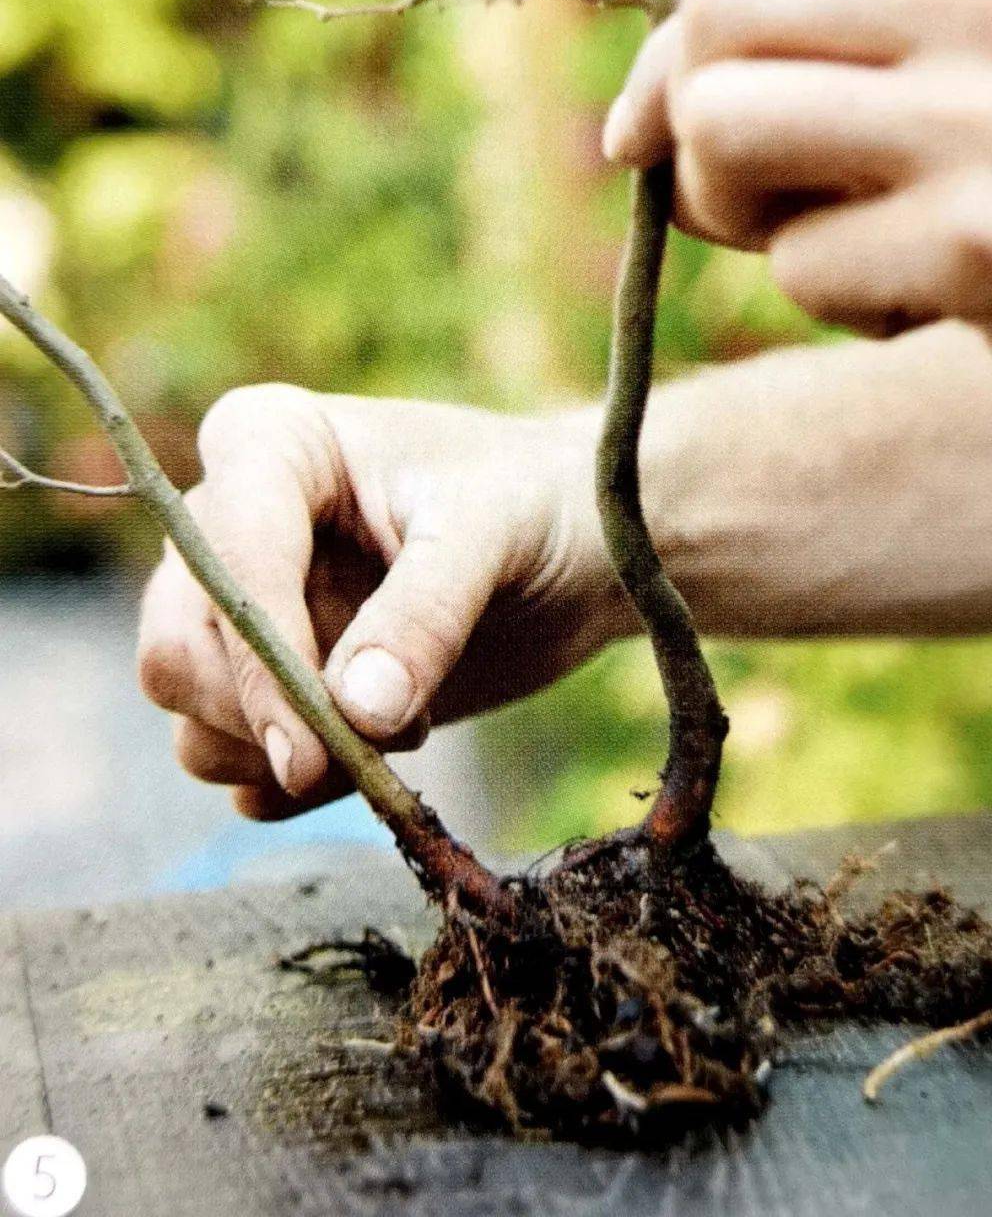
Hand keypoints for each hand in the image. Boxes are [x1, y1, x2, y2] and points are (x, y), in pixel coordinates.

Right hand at [137, 385, 617, 817]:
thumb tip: (357, 712)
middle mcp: (228, 527)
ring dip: (293, 756)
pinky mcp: (268, 686)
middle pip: (176, 655)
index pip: (223, 564)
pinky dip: (299, 787)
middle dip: (266, 721)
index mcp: (266, 445)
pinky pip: (236, 767)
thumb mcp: (491, 533)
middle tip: (374, 743)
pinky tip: (384, 752)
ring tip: (408, 723)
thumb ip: (425, 613)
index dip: (260, 661)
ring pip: (195, 723)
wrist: (576, 548)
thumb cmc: (533, 503)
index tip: (313, 746)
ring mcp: (242, 611)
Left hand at [605, 0, 991, 412]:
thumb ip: (845, 51)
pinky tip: (933, 304)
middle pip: (715, 24)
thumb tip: (641, 111)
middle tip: (739, 202)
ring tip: (840, 246)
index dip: (673, 68)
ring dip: (740, 215)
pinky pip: (801, 266)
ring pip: (725, 130)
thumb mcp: (988, 65)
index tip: (653, 138)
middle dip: (684, 129)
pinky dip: (840, 304)